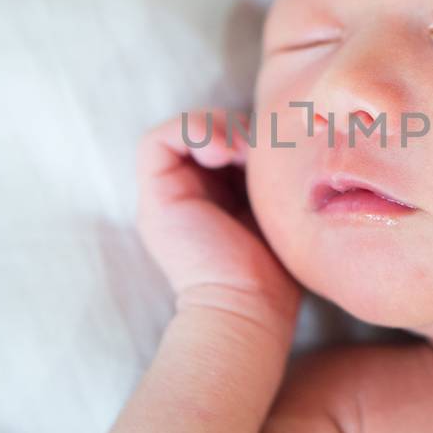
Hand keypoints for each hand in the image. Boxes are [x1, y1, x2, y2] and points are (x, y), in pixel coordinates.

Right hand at [136, 108, 301, 316]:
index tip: (274, 150)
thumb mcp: (275, 211)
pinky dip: (191, 133)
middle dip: (235, 126)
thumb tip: (276, 138)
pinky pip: (157, 141)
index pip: (225, 141)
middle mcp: (186, 194)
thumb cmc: (273, 272)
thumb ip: (267, 178)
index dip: (248, 132)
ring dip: (217, 127)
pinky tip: (224, 153)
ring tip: (242, 150)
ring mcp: (167, 196)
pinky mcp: (155, 198)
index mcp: (214, 199)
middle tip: (259, 145)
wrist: (248, 306)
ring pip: (181, 131)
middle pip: (203, 132)